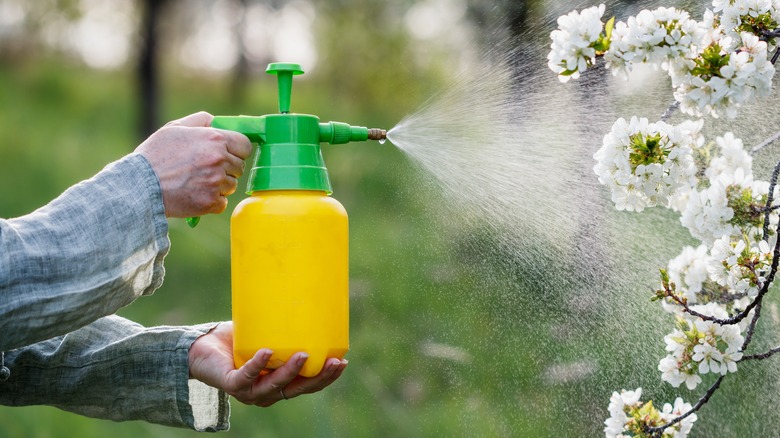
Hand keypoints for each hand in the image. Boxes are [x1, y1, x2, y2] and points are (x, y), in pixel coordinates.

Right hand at [135, 111, 252, 217]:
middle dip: (227, 167)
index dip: (237, 150)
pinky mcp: (211, 202)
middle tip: (205, 168)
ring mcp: (216, 183)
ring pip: (231, 185)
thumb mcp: (175, 127)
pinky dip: (212, 201)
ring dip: (219, 185)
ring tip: (196, 181)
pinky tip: (195, 194)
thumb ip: (200, 120)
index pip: (245, 145)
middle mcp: (220, 160)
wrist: (139, 185)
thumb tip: (218, 121)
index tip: (229, 153)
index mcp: (215, 139)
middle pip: (239, 167)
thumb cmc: (155, 155)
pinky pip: (222, 202)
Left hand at [188, 322, 347, 406]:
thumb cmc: (236, 340)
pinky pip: (246, 376)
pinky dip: (258, 364)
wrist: (201, 348)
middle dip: (318, 377)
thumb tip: (307, 290)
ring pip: (275, 387)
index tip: (343, 361)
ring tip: (303, 355)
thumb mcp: (265, 333)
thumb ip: (282, 324)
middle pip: (298, 390)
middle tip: (334, 361)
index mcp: (280, 383)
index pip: (308, 385)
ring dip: (291, 372)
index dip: (327, 377)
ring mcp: (249, 391)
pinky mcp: (231, 384)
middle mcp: (267, 392)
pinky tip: (266, 352)